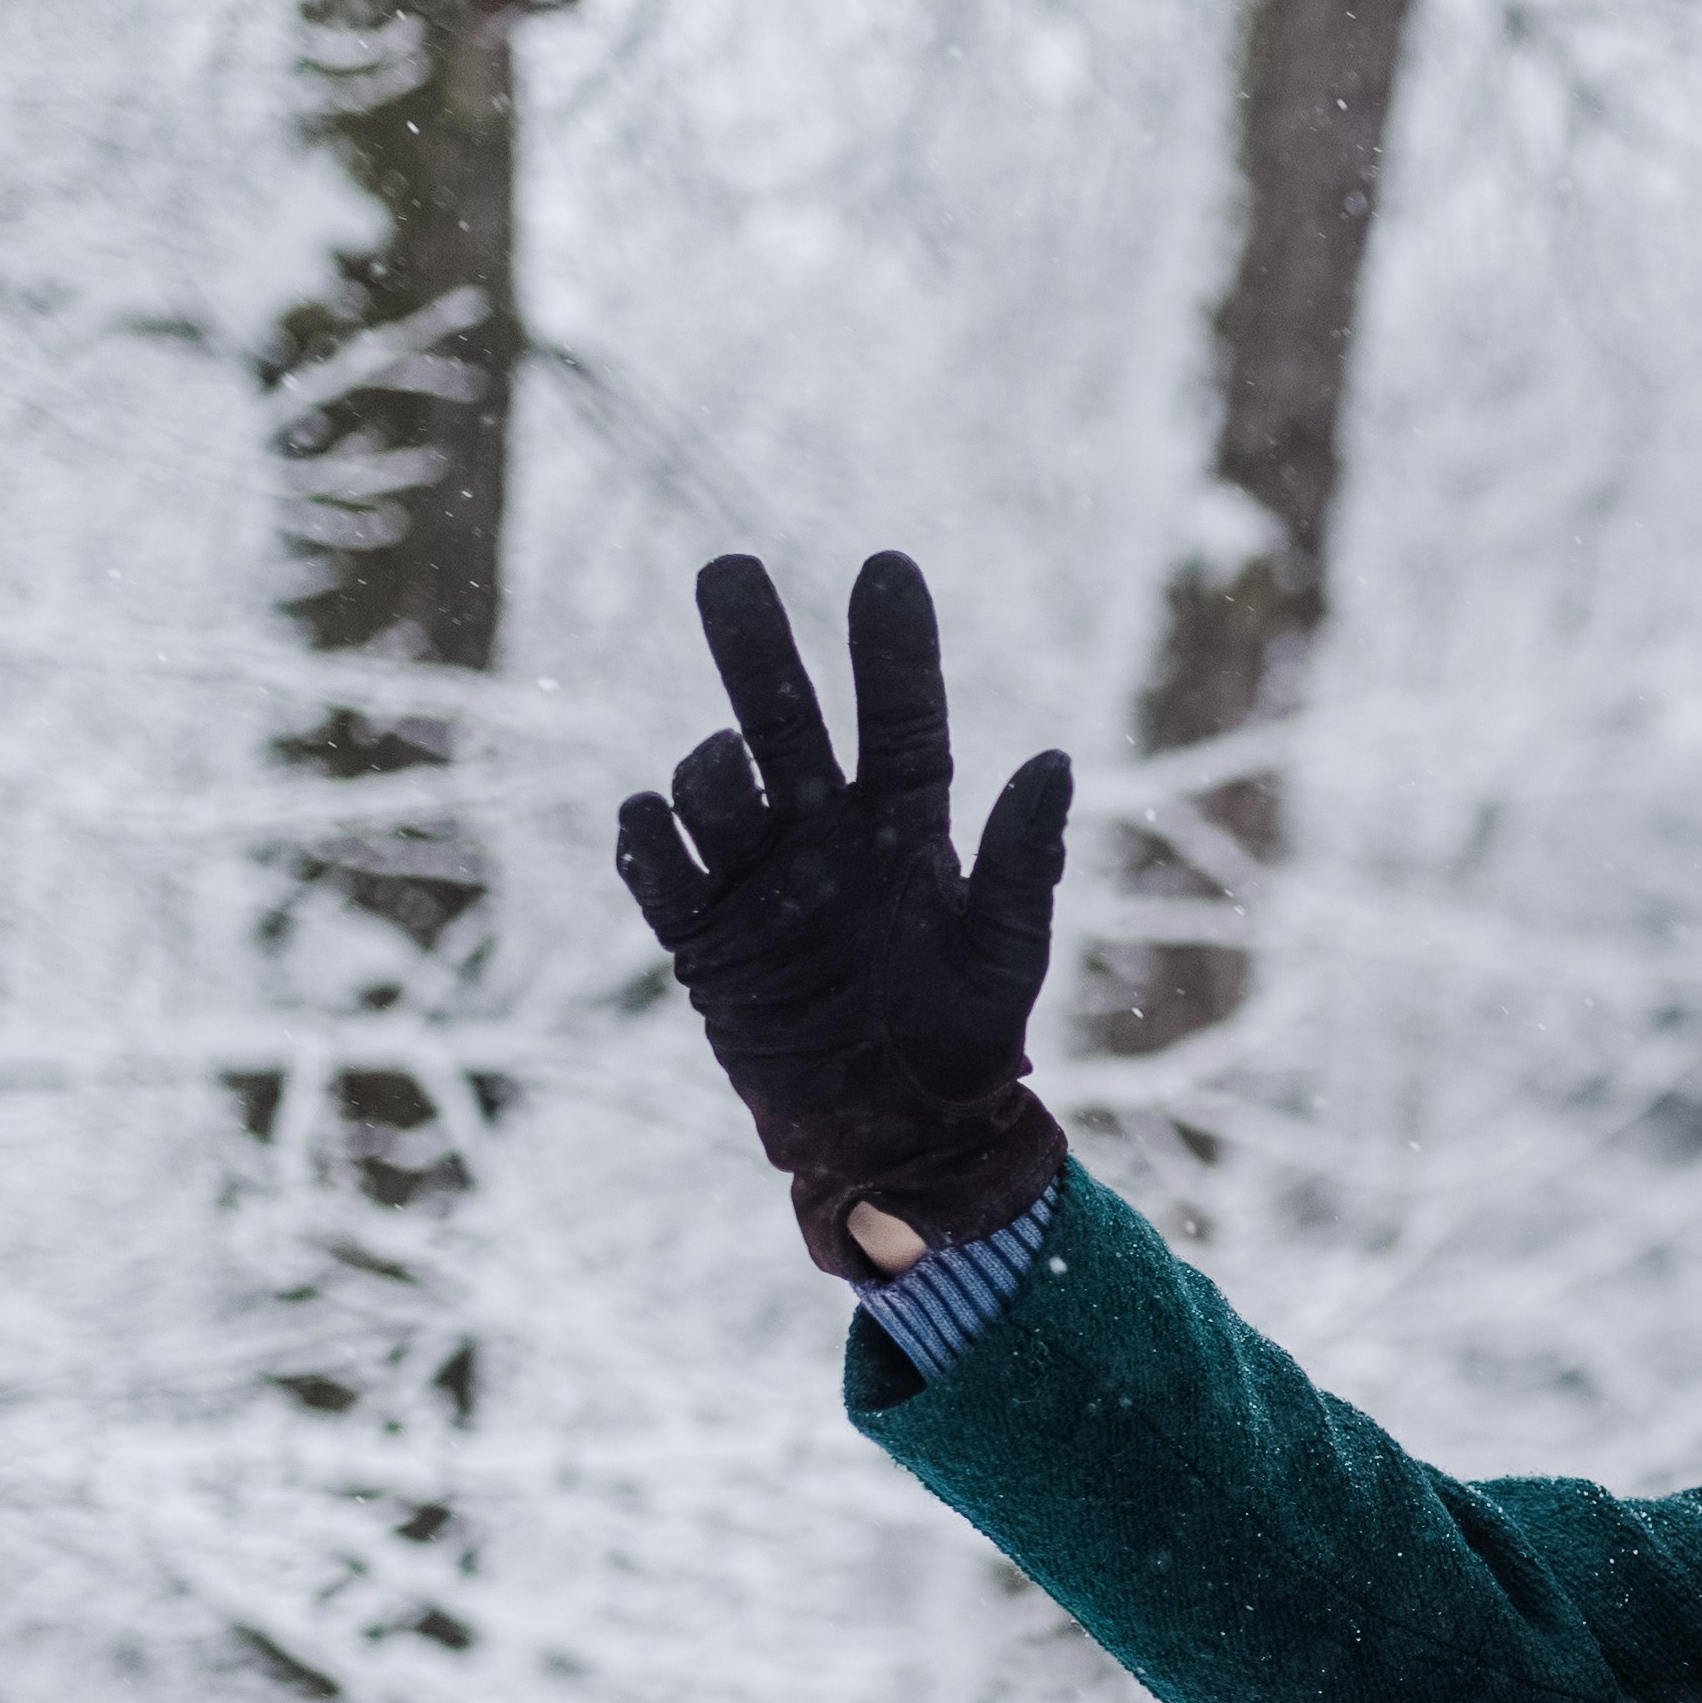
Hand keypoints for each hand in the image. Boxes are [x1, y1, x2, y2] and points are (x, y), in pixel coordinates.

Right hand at [615, 551, 1077, 1283]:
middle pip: (782, 716)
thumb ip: (1023, 859)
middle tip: (727, 569)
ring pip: (713, 783)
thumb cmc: (967, 1041)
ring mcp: (757, 878)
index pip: (899, 716)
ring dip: (711, 767)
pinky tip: (651, 820)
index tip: (885, 567)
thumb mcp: (1006, 951)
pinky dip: (647, 836)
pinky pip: (655, 865)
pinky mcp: (703, 936)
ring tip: (726, 773)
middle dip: (754, 644)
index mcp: (906, 827)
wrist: (898, 1135)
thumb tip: (1054, 760)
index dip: (891, 646)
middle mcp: (824, 833)